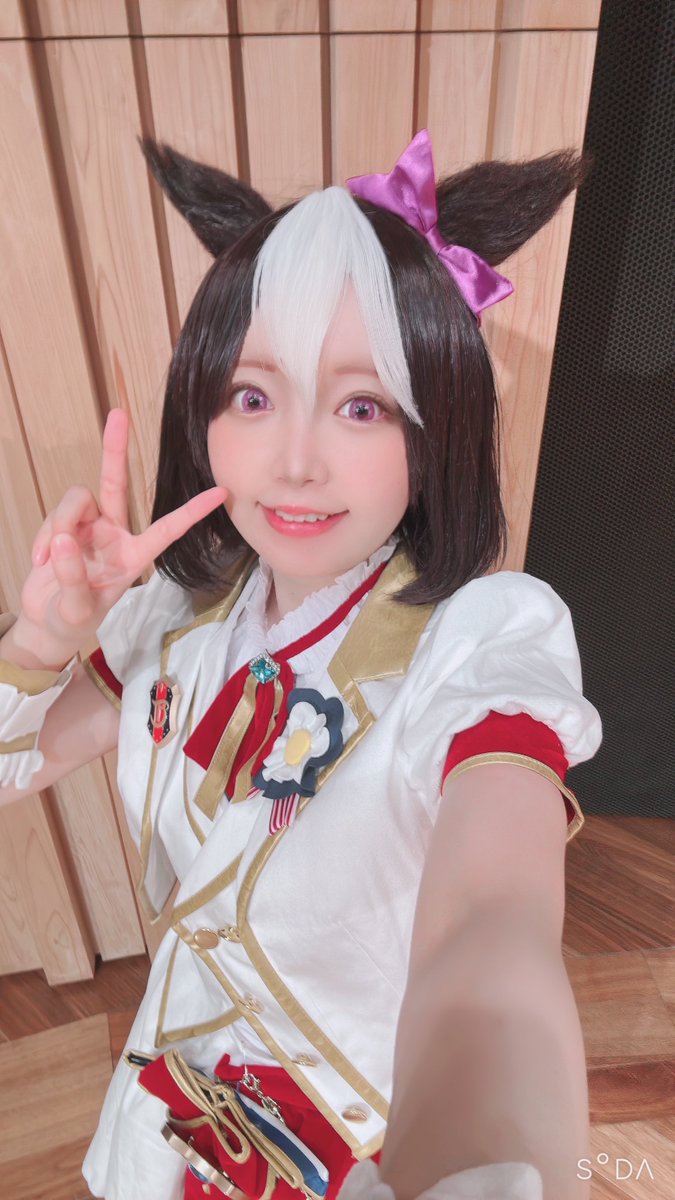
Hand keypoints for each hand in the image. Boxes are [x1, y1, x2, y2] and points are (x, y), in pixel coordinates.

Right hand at [19, 408, 225, 662]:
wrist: (45, 622)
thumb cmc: (72, 619)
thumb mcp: (76, 610)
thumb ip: (72, 578)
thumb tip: (65, 540)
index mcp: (133, 556)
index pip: (168, 529)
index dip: (192, 512)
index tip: (220, 493)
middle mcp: (113, 533)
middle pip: (116, 483)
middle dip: (116, 449)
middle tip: (119, 414)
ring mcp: (87, 527)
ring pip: (76, 500)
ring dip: (59, 524)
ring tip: (50, 559)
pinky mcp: (63, 526)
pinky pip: (55, 516)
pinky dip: (45, 536)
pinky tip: (41, 561)